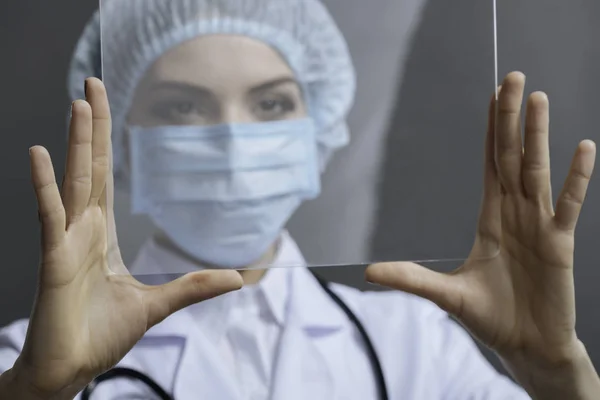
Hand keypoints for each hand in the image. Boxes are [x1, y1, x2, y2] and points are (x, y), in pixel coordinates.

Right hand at [9, 78, 242, 397]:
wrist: (70, 369)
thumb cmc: (101, 335)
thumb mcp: (157, 306)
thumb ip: (193, 288)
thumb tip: (236, 278)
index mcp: (103, 233)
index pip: (105, 176)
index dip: (104, 140)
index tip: (102, 106)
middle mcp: (83, 229)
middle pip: (91, 166)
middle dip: (92, 125)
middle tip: (92, 84)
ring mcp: (67, 241)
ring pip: (74, 181)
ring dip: (76, 142)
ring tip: (78, 103)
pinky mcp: (55, 260)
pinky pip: (50, 217)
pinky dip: (44, 186)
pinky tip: (39, 155)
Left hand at [366, 72, 595, 369]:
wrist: (526, 346)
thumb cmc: (490, 318)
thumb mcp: (445, 295)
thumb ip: (411, 279)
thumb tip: (369, 271)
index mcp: (490, 218)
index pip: (490, 164)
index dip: (491, 132)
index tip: (492, 99)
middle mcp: (515, 214)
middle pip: (512, 157)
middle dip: (510, 119)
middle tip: (512, 78)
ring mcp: (539, 226)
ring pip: (537, 171)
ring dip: (538, 136)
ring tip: (537, 99)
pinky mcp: (560, 244)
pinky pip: (568, 205)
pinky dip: (576, 178)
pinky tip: (584, 148)